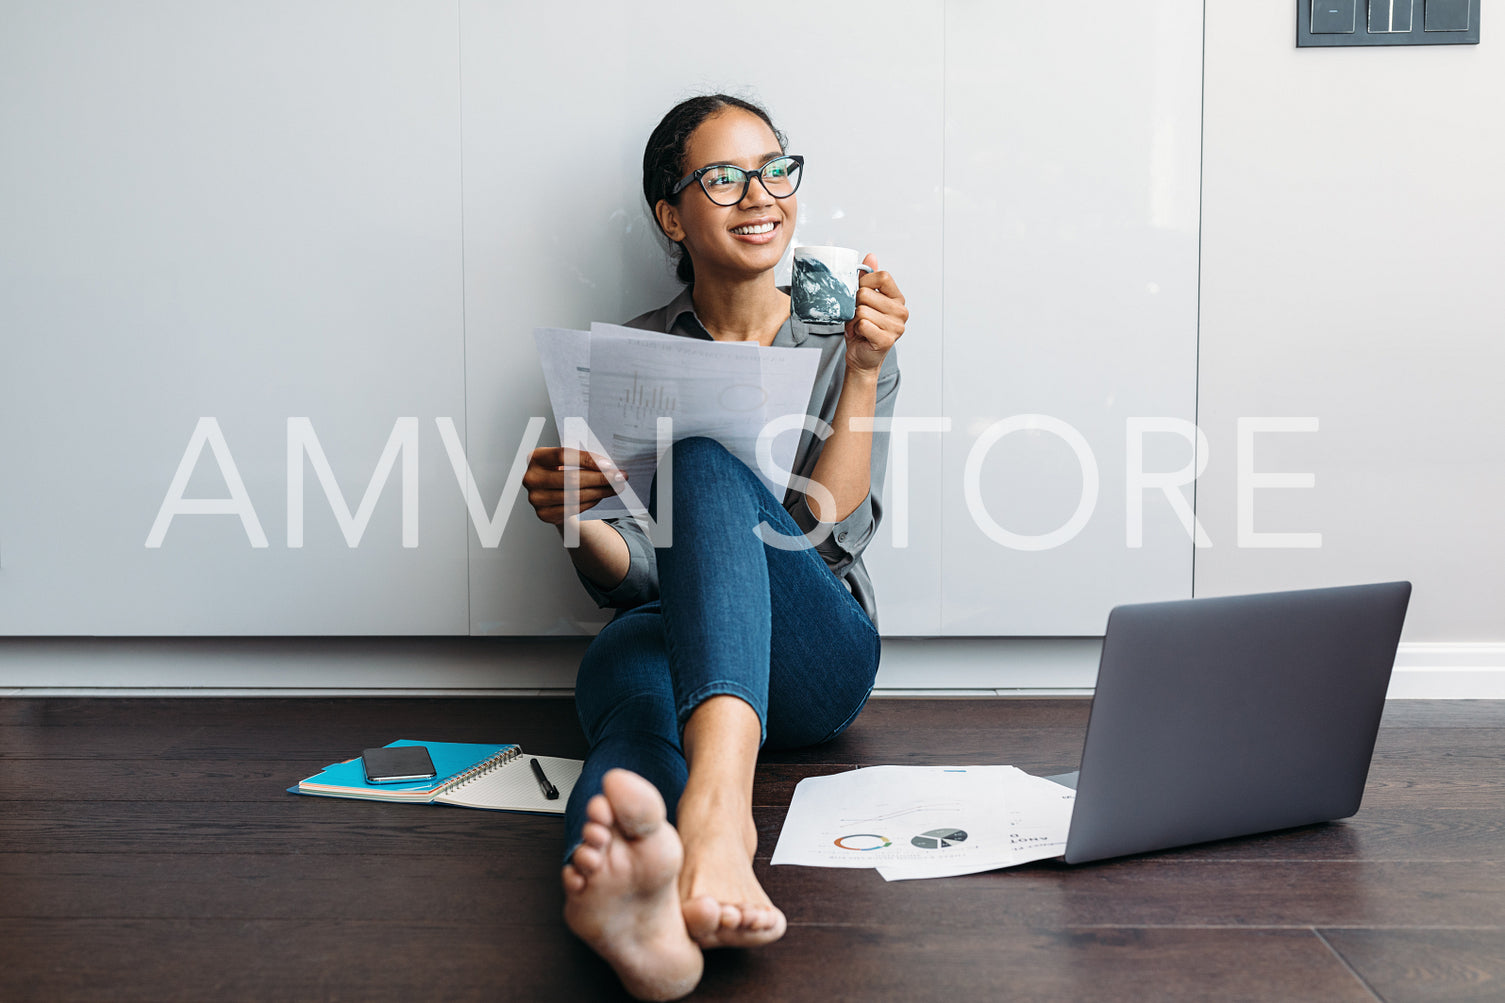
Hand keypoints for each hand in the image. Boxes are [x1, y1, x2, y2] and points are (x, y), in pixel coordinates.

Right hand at [522, 446, 624, 524]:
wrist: (549, 491)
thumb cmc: (561, 469)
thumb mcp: (566, 459)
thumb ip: (581, 458)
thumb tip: (609, 466)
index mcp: (536, 457)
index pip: (563, 456)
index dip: (587, 460)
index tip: (609, 464)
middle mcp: (532, 478)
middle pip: (571, 479)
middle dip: (600, 478)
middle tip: (620, 477)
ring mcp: (536, 498)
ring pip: (575, 496)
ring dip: (600, 492)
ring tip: (616, 487)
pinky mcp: (544, 514)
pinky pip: (574, 508)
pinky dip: (591, 502)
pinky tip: (602, 495)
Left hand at [843, 253, 906, 376]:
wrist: (861, 356)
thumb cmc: (862, 328)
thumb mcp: (864, 300)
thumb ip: (868, 278)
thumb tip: (871, 255)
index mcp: (897, 298)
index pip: (882, 276)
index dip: (864, 282)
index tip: (859, 293)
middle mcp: (901, 311)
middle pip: (866, 294)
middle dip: (854, 305)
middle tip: (857, 316)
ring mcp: (896, 326)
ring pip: (862, 310)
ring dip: (853, 319)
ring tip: (858, 326)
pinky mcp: (887, 340)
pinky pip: (862, 324)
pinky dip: (855, 329)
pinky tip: (859, 334)